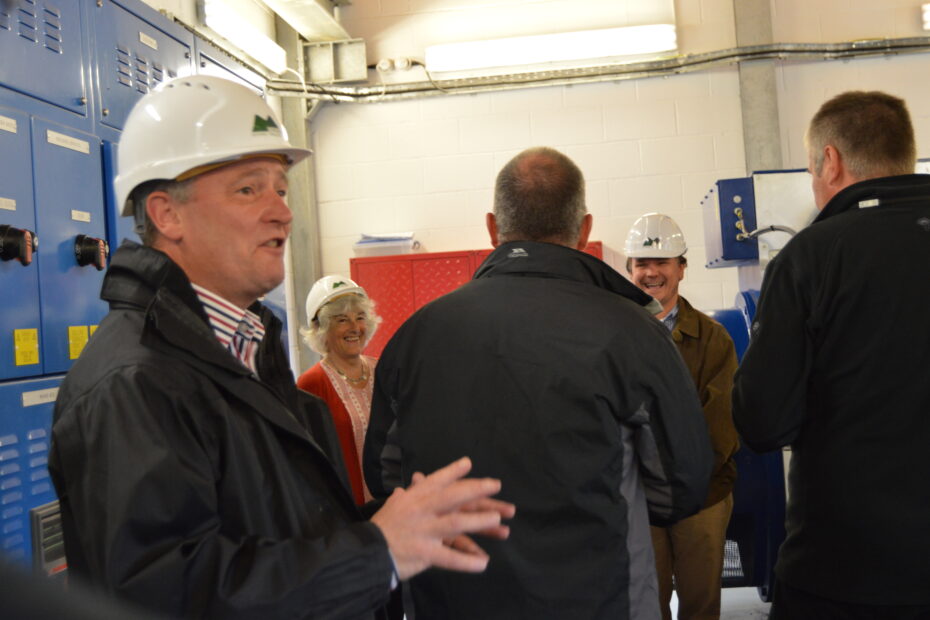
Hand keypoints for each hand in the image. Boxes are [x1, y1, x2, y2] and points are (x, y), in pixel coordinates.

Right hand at [370, 457, 514, 580]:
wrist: (366, 553)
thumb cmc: (382, 529)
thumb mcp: (392, 506)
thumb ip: (406, 495)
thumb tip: (412, 482)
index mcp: (413, 498)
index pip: (435, 480)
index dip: (452, 472)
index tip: (468, 463)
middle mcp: (420, 510)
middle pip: (452, 496)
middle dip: (476, 489)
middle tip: (495, 485)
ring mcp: (423, 531)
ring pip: (456, 523)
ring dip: (479, 522)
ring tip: (498, 521)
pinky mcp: (424, 552)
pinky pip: (450, 557)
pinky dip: (468, 561)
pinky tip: (483, 563)